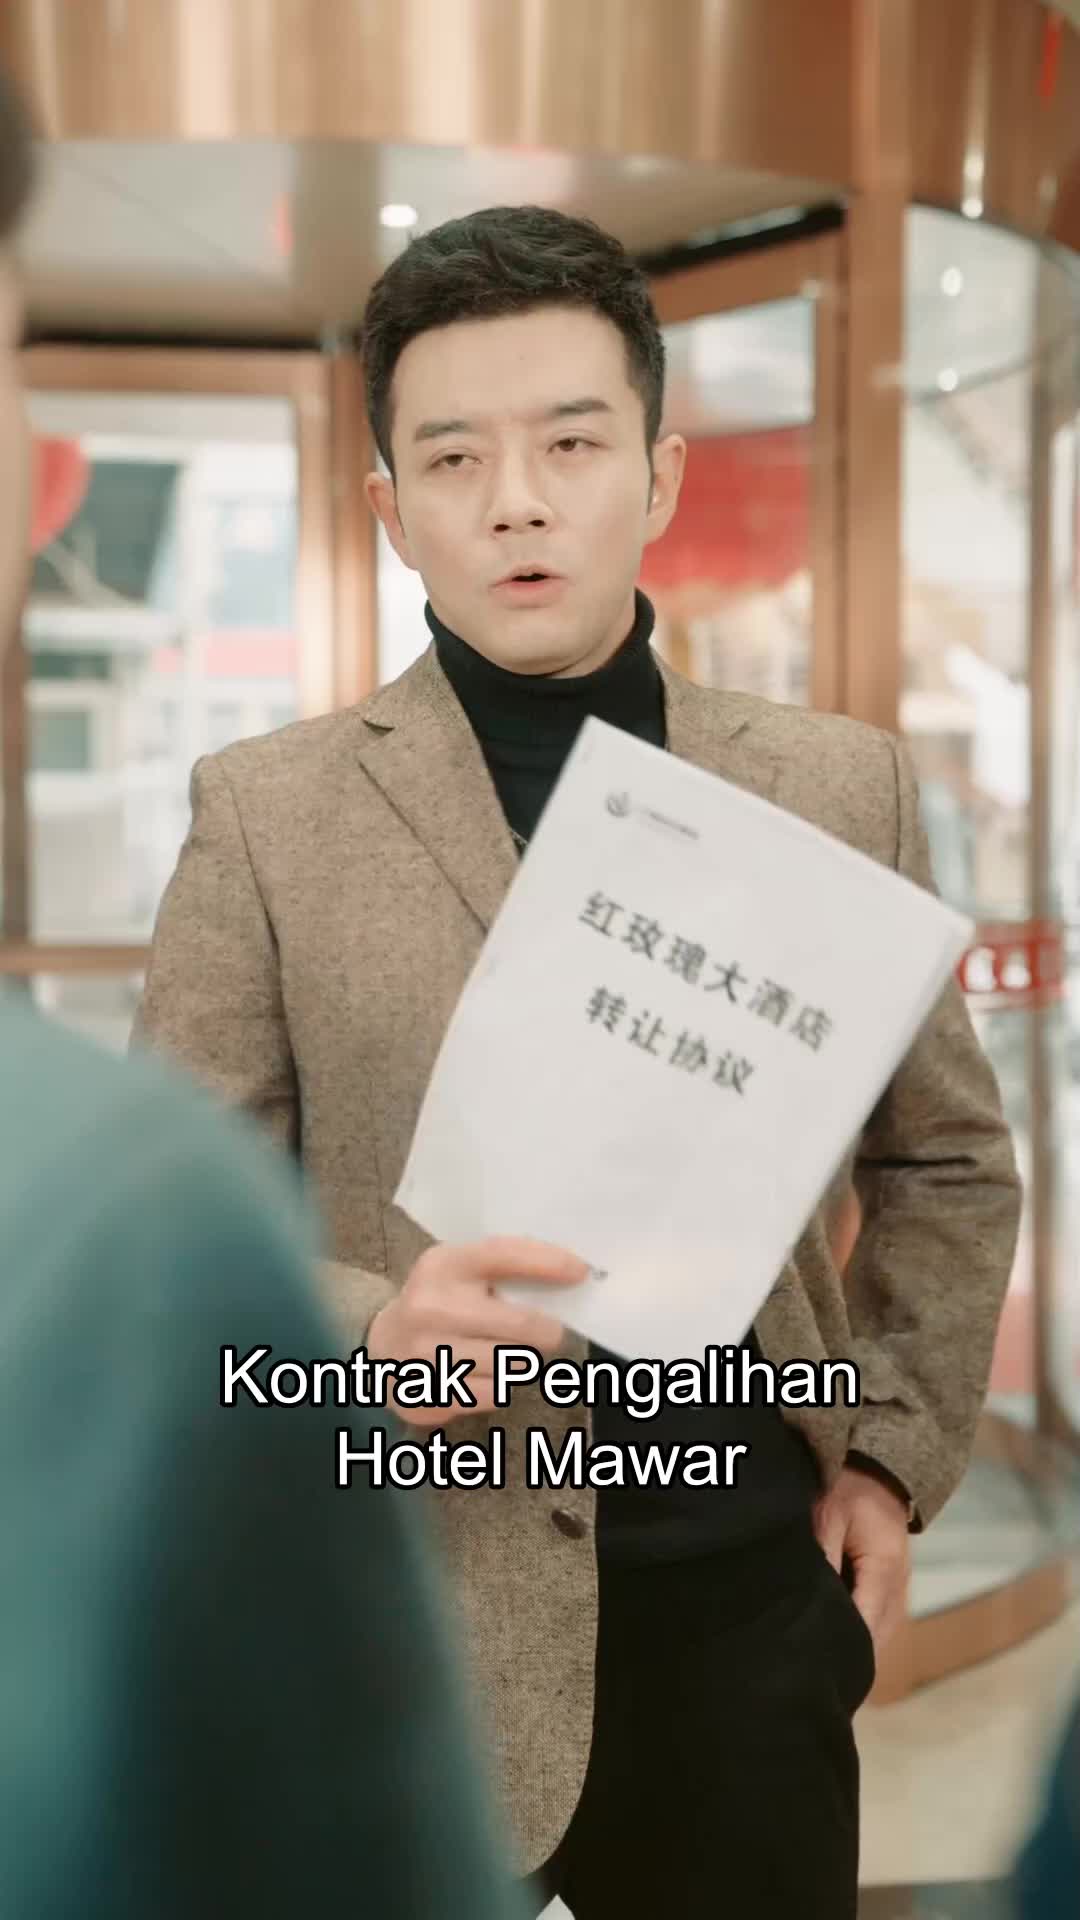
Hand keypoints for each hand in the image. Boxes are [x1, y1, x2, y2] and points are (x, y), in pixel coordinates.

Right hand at [367, 1236, 586, 1427]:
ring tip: (501, 1351)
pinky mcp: (430, 1392)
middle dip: (546, 1331)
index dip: (548, 1262)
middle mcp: (431, 1306)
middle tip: (549, 1332)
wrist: (381, 1348)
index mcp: (443, 1265)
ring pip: (512, 1363)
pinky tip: (480, 1372)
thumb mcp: (459, 1271)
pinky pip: (494, 1393)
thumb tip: (570, 1274)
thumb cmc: (438, 1302)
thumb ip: (504, 1269)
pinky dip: (498, 1385)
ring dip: (519, 1360)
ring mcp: (427, 1353)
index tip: (580, 1272)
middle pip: (521, 1325)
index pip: (504, 1255)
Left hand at [813, 1465, 909, 1652]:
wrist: (880, 1468)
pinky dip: (862, 1630)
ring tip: (824, 1663)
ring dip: (857, 1645)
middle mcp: (898, 1587)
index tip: (818, 1670)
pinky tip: (839, 1638)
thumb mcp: (828, 1517)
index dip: (843, 1651)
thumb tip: (810, 1604)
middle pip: (875, 1638)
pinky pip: (878, 1618)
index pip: (865, 1627)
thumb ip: (822, 1559)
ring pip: (879, 1632)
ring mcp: (898, 1587)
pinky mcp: (891, 1584)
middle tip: (814, 1674)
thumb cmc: (850, 1488)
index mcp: (884, 1571)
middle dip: (849, 1656)